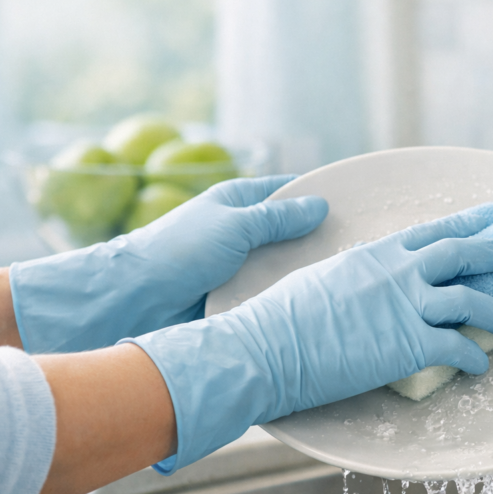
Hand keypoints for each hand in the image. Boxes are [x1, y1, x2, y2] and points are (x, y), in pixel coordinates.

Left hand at [11, 175, 327, 352]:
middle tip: (357, 248)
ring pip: (281, 265)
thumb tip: (320, 205)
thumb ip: (279, 217)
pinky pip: (268, 292)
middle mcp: (239, 230)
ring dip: (301, 272)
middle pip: (288, 231)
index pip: (286, 191)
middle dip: (316, 239)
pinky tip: (312, 302)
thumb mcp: (235, 224)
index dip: (315, 197)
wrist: (136, 298)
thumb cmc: (181, 250)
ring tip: (341, 279)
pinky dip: (284, 295)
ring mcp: (238, 264)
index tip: (354, 206)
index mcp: (237, 201)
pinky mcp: (235, 294)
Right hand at [130, 207, 492, 472]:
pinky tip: (482, 365)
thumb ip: (357, 274)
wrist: (267, 347)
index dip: (469, 226)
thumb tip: (367, 281)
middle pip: (462, 254)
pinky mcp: (408, 345)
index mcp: (376, 253)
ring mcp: (406, 306)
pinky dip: (475, 356)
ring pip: (471, 300)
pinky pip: (457, 347)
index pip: (433, 231)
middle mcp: (397, 272)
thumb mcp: (324, 278)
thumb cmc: (282, 317)